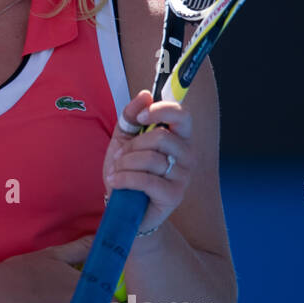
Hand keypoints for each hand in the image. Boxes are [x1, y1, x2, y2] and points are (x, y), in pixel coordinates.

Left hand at [104, 89, 193, 233]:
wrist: (123, 207)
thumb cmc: (127, 170)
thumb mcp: (124, 138)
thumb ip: (132, 116)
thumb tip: (144, 95)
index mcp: (179, 137)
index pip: (182, 115)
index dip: (161, 111)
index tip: (141, 117)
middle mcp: (187, 155)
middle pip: (161, 137)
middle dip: (132, 146)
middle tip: (120, 156)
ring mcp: (183, 176)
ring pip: (150, 159)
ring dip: (125, 164)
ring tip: (116, 172)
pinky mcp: (173, 196)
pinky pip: (146, 180)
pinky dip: (125, 179)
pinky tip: (116, 182)